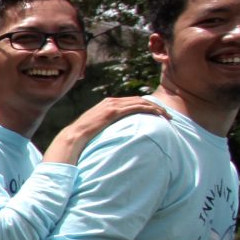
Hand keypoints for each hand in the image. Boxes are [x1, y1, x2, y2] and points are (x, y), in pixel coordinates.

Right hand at [46, 96, 167, 164]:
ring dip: (155, 108)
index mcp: (106, 105)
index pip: (130, 102)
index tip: (157, 115)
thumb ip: (105, 127)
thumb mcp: (96, 130)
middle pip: (138, 99)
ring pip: (139, 101)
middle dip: (154, 106)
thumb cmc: (82, 139)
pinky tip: (159, 115)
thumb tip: (113, 137)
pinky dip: (149, 109)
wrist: (71, 139)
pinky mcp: (113, 111)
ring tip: (167, 116)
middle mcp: (109, 102)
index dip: (145, 106)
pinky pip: (136, 107)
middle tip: (167, 115)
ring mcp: (110, 105)